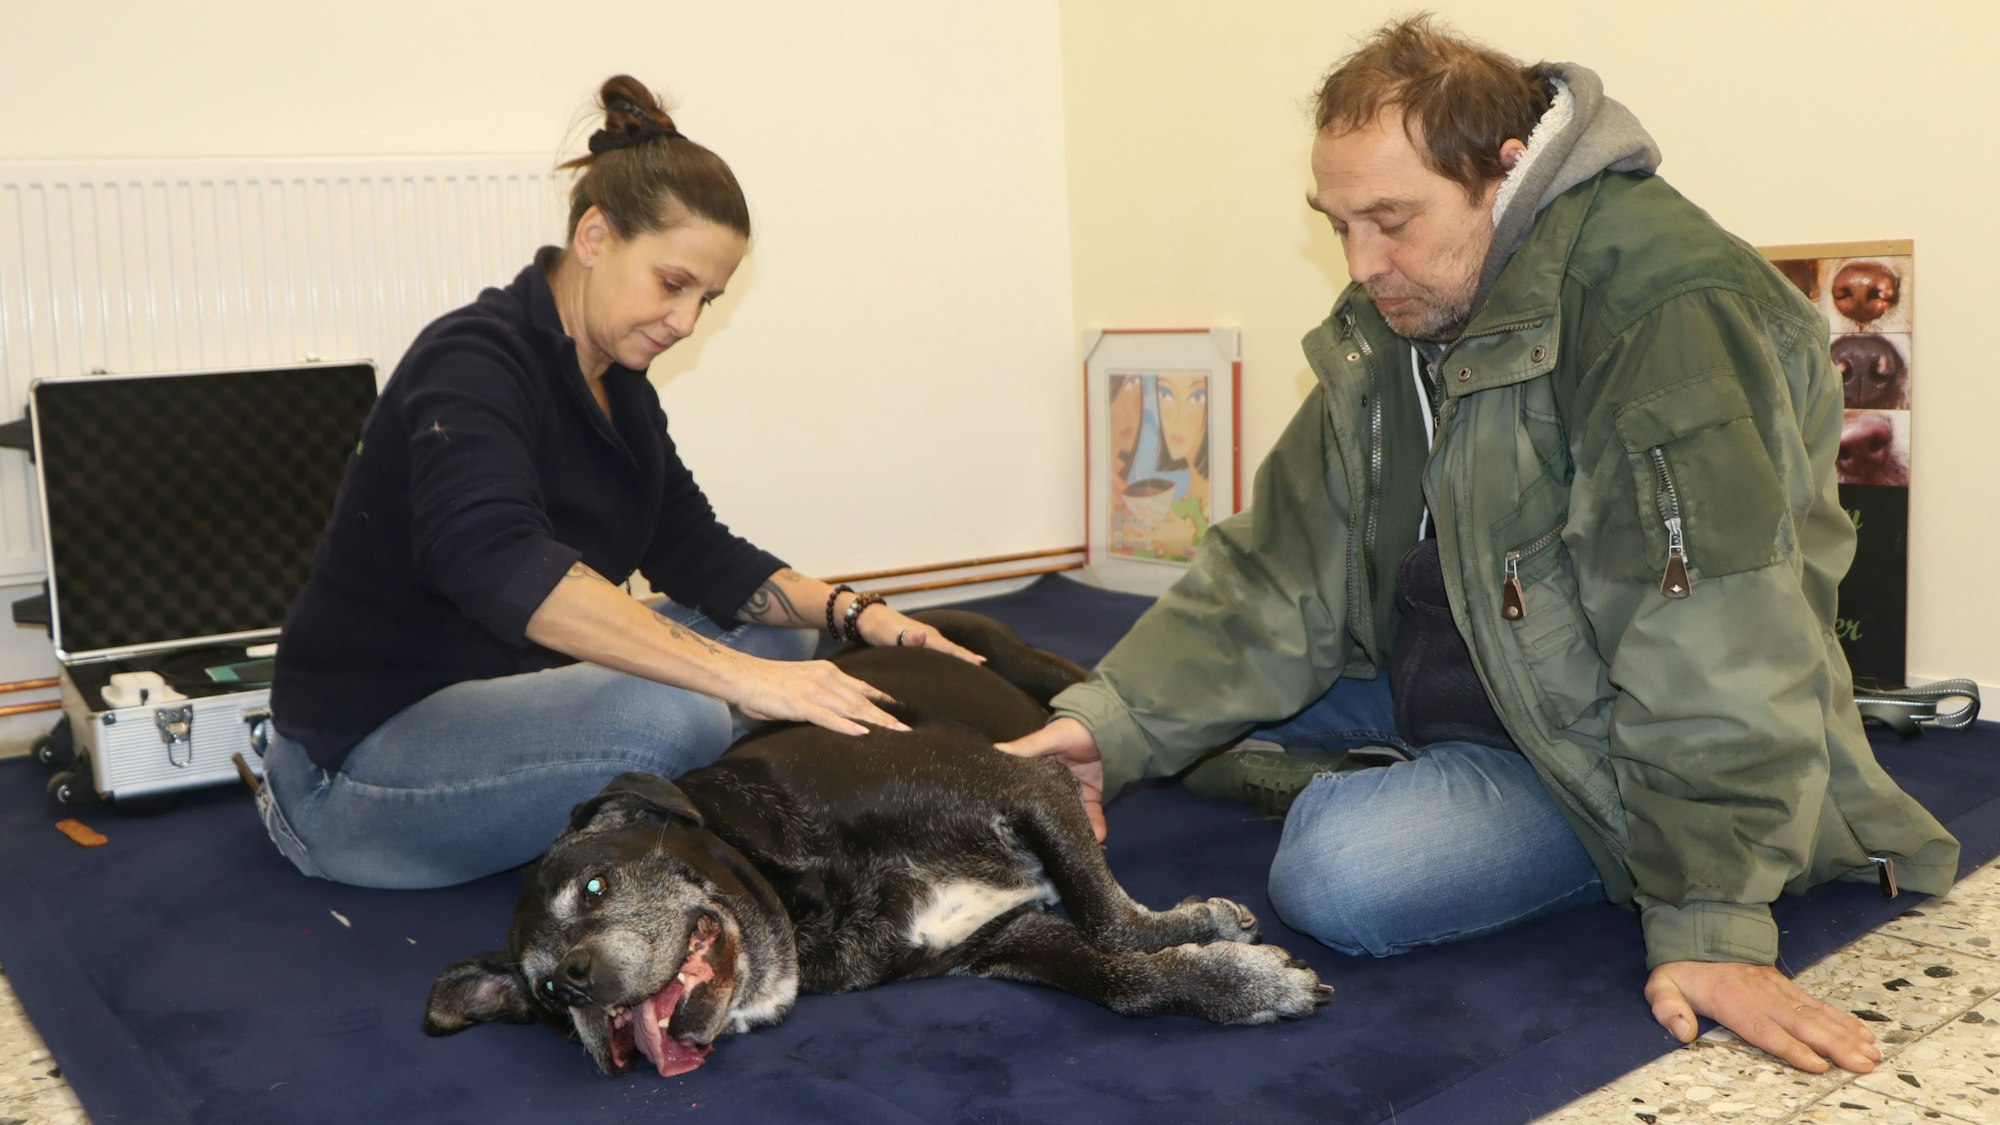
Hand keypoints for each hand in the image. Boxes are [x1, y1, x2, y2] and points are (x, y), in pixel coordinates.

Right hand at [726, 656, 910, 736]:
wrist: (744, 676)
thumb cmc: (770, 683)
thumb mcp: (803, 682)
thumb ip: (821, 693)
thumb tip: (833, 710)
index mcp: (829, 672)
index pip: (863, 688)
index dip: (883, 700)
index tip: (901, 711)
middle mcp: (827, 679)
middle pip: (863, 701)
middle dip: (887, 715)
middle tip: (907, 728)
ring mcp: (815, 692)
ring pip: (852, 709)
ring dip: (876, 722)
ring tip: (896, 733)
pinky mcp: (800, 705)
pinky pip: (828, 718)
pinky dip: (847, 726)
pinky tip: (863, 733)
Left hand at [854, 605, 985, 664]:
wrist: (865, 618)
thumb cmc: (878, 629)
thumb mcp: (891, 635)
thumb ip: (908, 638)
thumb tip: (924, 637)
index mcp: (927, 637)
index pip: (951, 649)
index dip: (966, 657)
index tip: (982, 664)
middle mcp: (929, 637)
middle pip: (953, 649)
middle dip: (968, 658)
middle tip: (985, 671)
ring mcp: (924, 638)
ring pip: (947, 650)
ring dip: (959, 658)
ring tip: (973, 667)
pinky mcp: (916, 642)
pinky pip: (938, 651)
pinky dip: (947, 657)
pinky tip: (948, 663)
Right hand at [996, 718, 1105, 841]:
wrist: (1115, 727)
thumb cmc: (1077, 729)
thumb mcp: (1050, 737)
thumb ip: (1027, 746)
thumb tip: (995, 749)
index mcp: (1038, 771)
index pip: (1025, 791)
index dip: (1019, 806)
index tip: (1008, 824)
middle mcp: (1053, 786)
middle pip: (1047, 810)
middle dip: (1044, 827)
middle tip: (1038, 846)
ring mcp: (1074, 794)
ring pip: (1069, 818)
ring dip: (1072, 833)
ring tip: (1071, 848)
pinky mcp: (1093, 799)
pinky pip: (1093, 817)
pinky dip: (1096, 828)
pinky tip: (1097, 837)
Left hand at [1645, 960, 1881, 1073]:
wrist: (1699, 931)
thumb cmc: (1682, 967)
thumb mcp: (1661, 984)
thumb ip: (1668, 1008)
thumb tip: (1683, 1032)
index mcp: (1732, 1000)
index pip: (1766, 1030)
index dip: (1792, 1049)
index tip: (1818, 1065)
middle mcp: (1762, 996)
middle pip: (1803, 1026)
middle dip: (1836, 1047)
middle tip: (1864, 1066)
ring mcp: (1779, 990)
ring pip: (1817, 1016)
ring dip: (1847, 1035)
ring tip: (1873, 1054)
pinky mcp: (1788, 987)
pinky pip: (1819, 1005)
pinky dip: (1843, 1020)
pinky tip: (1864, 1034)